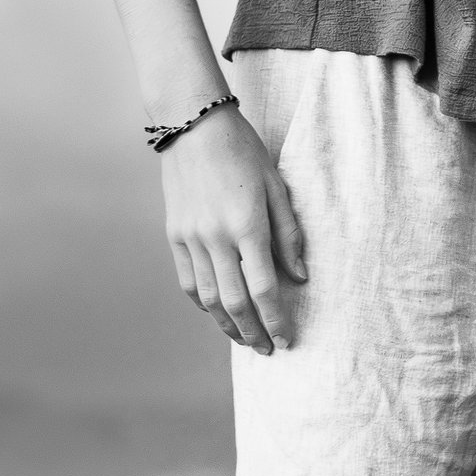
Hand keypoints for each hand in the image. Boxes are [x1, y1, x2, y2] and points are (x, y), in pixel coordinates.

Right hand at [159, 107, 308, 350]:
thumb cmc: (242, 150)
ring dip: (226, 324)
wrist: (194, 125)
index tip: (287, 339)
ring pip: (208, 297)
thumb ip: (288, 234)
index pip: (264, 288)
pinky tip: (215, 311)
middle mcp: (216, 237)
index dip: (277, 320)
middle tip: (268, 350)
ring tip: (243, 339)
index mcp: (247, 225)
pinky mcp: (174, 234)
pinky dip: (202, 302)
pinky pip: (188, 280)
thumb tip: (300, 276)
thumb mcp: (277, 186)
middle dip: (253, 332)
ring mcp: (191, 237)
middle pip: (235, 302)